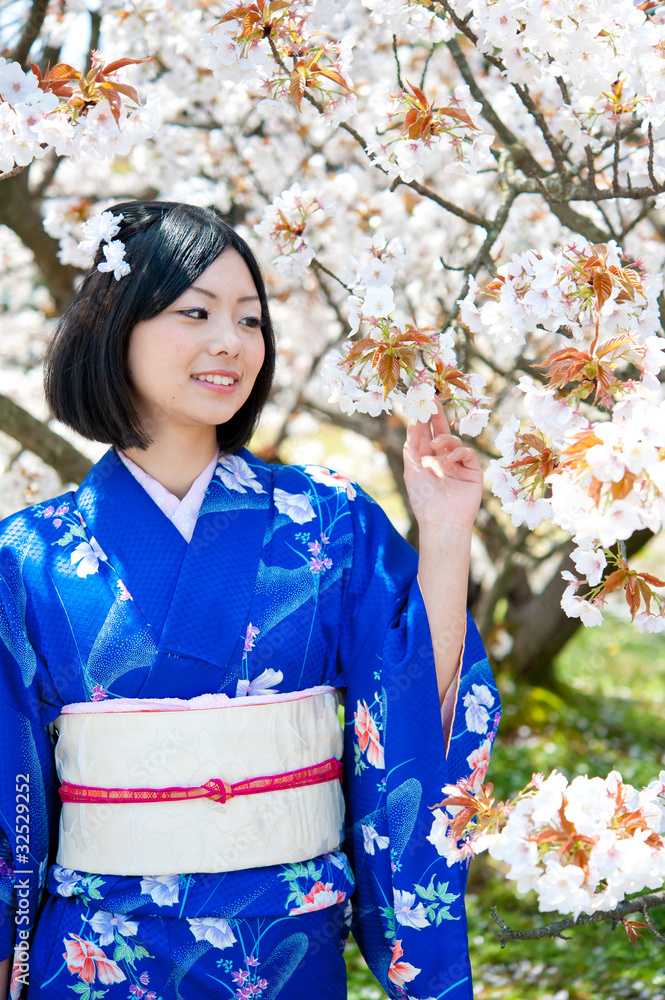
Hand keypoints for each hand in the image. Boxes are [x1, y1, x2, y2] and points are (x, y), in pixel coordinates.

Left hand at [403, 402, 482, 530]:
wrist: (442, 520)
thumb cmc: (423, 499)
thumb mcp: (411, 470)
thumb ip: (412, 447)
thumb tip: (412, 425)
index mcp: (426, 461)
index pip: (425, 436)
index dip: (423, 421)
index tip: (420, 403)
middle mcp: (442, 461)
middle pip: (441, 433)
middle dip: (437, 417)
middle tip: (434, 399)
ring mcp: (457, 465)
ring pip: (454, 441)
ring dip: (444, 439)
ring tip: (435, 448)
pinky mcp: (472, 471)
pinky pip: (467, 452)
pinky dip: (457, 451)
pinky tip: (448, 459)